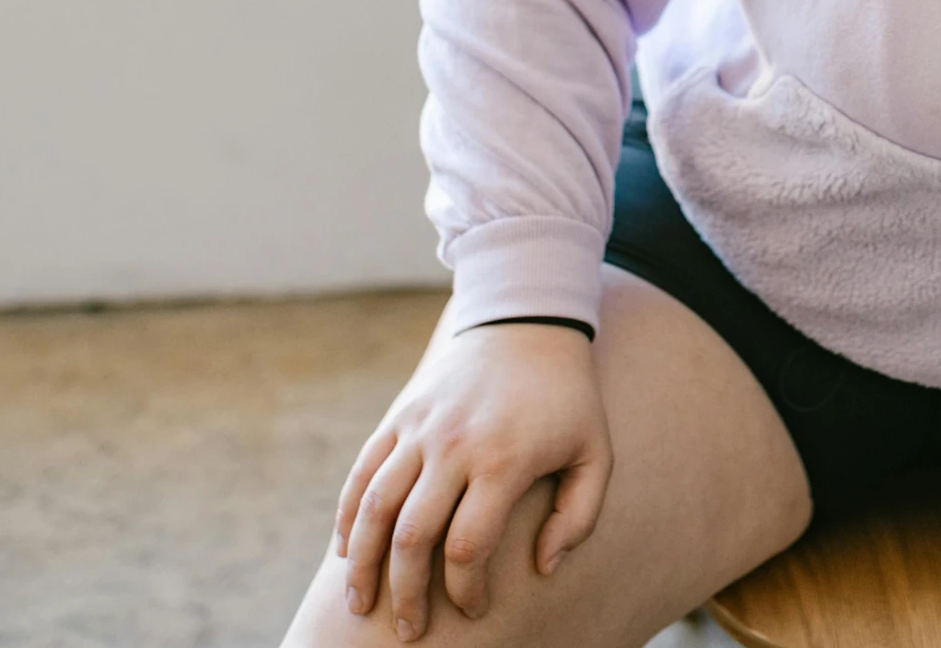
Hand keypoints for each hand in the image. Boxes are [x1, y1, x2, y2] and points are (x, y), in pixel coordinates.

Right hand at [335, 319, 610, 640]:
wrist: (526, 322)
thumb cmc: (568, 398)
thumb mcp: (595, 453)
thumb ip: (577, 516)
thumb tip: (544, 568)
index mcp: (502, 461)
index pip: (467, 546)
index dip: (466, 590)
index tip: (474, 609)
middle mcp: (453, 446)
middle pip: (412, 538)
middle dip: (406, 594)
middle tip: (409, 630)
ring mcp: (420, 430)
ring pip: (374, 508)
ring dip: (361, 564)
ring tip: (359, 604)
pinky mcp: (400, 417)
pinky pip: (362, 474)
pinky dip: (348, 516)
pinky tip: (345, 551)